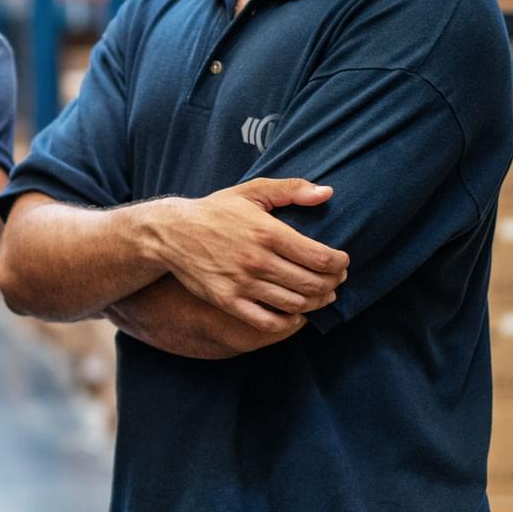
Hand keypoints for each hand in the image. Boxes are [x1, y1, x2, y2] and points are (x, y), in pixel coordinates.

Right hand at [143, 178, 348, 331]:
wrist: (171, 232)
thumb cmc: (215, 211)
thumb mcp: (251, 191)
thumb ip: (291, 189)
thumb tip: (327, 193)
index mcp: (267, 232)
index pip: (320, 257)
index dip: (339, 263)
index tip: (342, 261)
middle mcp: (256, 260)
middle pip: (313, 284)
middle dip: (333, 283)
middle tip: (336, 279)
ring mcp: (241, 283)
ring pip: (295, 304)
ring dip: (317, 302)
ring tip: (321, 295)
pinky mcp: (227, 301)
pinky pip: (268, 322)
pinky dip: (289, 322)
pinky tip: (296, 314)